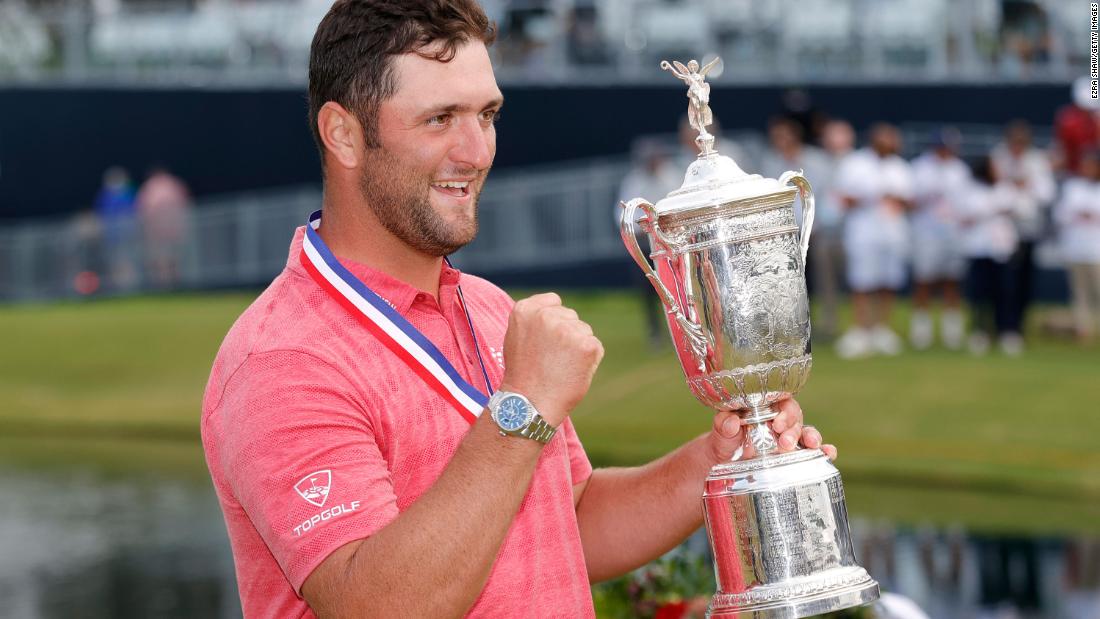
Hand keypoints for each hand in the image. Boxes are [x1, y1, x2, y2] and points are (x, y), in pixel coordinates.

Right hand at [499, 293, 603, 426]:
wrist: (529, 405)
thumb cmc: (523, 375)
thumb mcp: (517, 337)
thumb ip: (535, 320)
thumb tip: (557, 308)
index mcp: (526, 310)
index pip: (553, 301)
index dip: (553, 321)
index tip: (545, 340)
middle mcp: (547, 315)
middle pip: (570, 316)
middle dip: (566, 334)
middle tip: (551, 359)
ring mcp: (568, 329)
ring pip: (584, 331)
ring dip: (578, 347)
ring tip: (560, 368)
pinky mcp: (588, 345)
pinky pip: (595, 346)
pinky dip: (588, 360)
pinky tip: (572, 372)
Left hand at [705, 398, 836, 463]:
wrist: (720, 469)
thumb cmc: (722, 445)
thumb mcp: (719, 436)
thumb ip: (723, 426)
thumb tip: (731, 420)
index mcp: (761, 409)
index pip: (779, 401)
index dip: (783, 410)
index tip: (777, 424)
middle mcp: (777, 422)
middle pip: (794, 418)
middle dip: (794, 429)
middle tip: (784, 443)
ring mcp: (787, 440)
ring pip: (806, 432)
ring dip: (812, 437)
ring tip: (812, 445)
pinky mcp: (793, 457)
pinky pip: (812, 452)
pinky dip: (824, 451)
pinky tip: (829, 454)